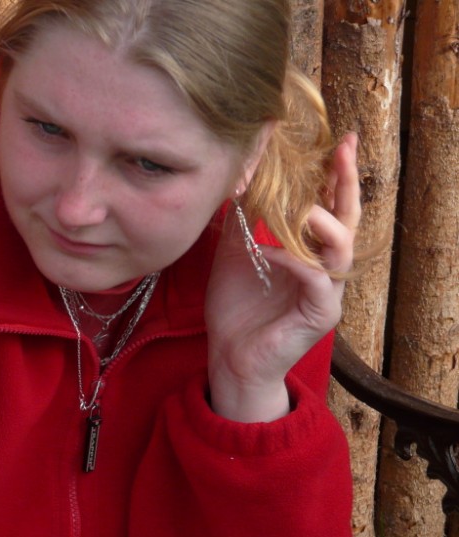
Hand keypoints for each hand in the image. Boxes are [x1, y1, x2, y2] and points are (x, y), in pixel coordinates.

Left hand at [205, 132, 359, 421]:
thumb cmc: (236, 305)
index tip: (338, 139)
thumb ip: (244, 217)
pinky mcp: (320, 314)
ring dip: (323, 223)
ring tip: (302, 206)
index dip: (336, 173)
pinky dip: (291, 260)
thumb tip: (239, 174)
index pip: (331, 204)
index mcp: (311, 250)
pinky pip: (314, 279)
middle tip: (342, 150)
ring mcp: (328, 292)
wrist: (230, 355)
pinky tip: (265, 250)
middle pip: (348, 218)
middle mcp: (327, 268)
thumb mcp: (236, 250)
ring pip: (342, 249)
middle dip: (346, 183)